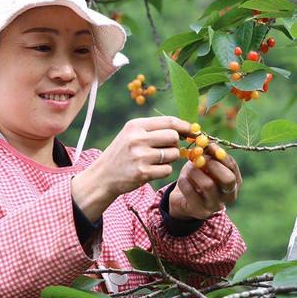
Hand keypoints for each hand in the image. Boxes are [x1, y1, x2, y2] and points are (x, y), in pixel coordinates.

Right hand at [72, 116, 192, 220]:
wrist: (103, 176)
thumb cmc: (122, 154)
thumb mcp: (131, 134)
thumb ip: (154, 130)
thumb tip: (186, 128)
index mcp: (135, 125)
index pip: (169, 121)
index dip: (185, 126)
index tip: (194, 131)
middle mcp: (137, 138)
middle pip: (173, 137)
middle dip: (175, 144)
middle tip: (166, 150)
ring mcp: (140, 156)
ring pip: (173, 154)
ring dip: (170, 159)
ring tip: (156, 161)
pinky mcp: (143, 173)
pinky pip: (168, 170)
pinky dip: (164, 171)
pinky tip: (152, 171)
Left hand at [168, 142, 241, 219]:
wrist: (184, 200)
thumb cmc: (197, 178)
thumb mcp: (204, 165)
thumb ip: (208, 155)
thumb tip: (206, 142)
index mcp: (234, 182)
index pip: (233, 167)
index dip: (222, 155)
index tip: (210, 146)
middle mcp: (229, 196)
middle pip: (228, 179)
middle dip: (213, 165)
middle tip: (200, 158)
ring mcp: (215, 205)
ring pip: (208, 185)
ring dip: (195, 172)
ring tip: (188, 169)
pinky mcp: (201, 211)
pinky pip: (191, 192)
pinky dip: (184, 181)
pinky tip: (183, 179)